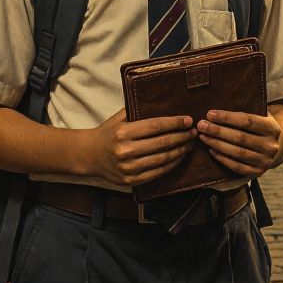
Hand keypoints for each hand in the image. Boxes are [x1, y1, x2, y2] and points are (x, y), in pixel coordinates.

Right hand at [82, 109, 196, 186]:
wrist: (88, 155)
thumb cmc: (108, 132)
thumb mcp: (119, 117)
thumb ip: (138, 109)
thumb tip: (165, 101)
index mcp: (123, 132)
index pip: (156, 126)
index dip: (174, 123)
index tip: (188, 120)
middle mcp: (125, 151)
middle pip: (162, 143)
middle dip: (182, 137)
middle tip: (194, 132)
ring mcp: (128, 168)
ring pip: (163, 159)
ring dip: (180, 151)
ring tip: (189, 144)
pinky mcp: (131, 181)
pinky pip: (158, 173)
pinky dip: (172, 164)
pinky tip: (179, 157)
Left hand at [196, 109, 281, 177]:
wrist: (276, 147)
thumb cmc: (260, 128)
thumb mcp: (260, 117)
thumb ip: (243, 114)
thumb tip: (215, 113)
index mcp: (272, 128)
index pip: (248, 121)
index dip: (227, 118)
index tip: (210, 114)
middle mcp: (271, 146)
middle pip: (240, 138)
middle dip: (218, 131)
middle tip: (201, 125)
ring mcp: (265, 161)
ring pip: (238, 153)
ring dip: (217, 144)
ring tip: (203, 137)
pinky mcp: (257, 172)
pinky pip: (237, 167)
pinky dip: (223, 159)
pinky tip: (211, 150)